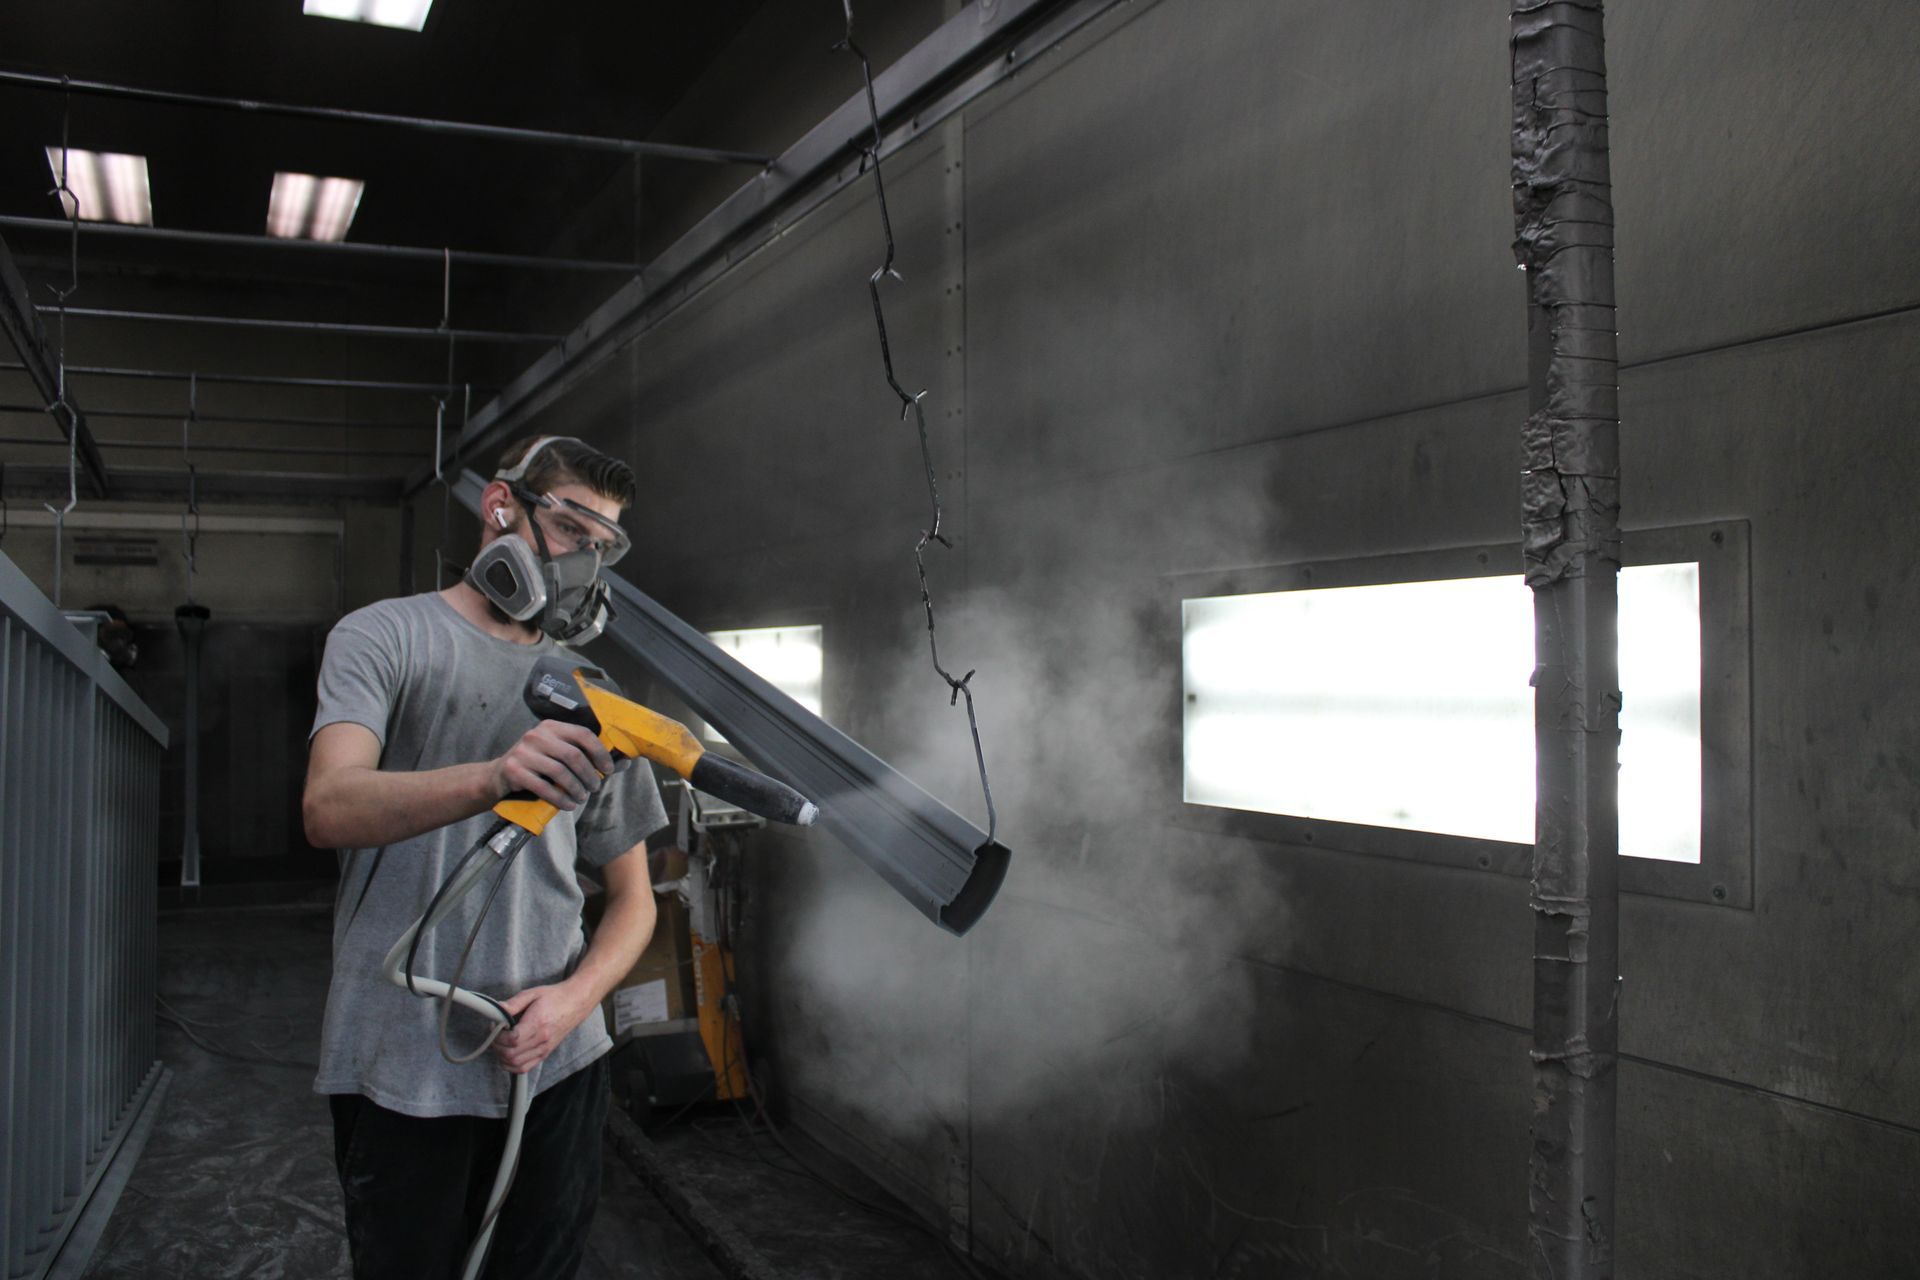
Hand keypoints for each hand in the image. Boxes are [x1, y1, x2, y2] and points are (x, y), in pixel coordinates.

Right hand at [490, 720, 614, 809]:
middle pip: (573, 755)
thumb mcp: (556, 753)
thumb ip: (584, 756)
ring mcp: (523, 752)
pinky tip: (567, 805)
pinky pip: (544, 787)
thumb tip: (622, 764)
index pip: (582, 734)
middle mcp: (536, 735)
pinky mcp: (513, 770)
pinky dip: (560, 798)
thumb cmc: (535, 766)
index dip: (599, 753)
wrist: (497, 777)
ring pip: (560, 772)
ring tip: (581, 797)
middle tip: (594, 788)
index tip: (607, 770)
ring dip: (576, 788)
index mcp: (551, 727)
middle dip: (589, 774)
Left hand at [493, 983, 593, 1074]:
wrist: (575, 1003)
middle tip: (495, 1034)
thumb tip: (497, 1010)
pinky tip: (507, 1054)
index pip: (513, 1039)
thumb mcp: (532, 993)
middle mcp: (542, 1040)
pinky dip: (511, 1065)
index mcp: (538, 1023)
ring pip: (515, 1064)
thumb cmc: (554, 997)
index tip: (495, 1025)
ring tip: (500, 1043)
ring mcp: (544, 1049)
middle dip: (497, 1046)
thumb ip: (513, 1003)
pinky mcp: (544, 1054)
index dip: (498, 1035)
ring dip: (502, 1057)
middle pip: (511, 1054)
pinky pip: (524, 1068)